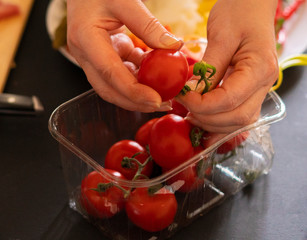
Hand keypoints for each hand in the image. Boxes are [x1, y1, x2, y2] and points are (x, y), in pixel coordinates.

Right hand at [66, 0, 182, 111]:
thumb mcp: (124, 0)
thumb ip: (148, 25)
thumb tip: (174, 46)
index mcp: (86, 39)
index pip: (110, 73)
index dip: (133, 91)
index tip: (156, 100)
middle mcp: (85, 54)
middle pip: (108, 88)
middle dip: (135, 102)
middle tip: (161, 104)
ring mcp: (92, 57)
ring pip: (114, 85)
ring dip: (137, 93)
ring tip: (162, 95)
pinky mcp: (102, 55)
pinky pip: (121, 72)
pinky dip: (138, 76)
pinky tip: (154, 76)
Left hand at [176, 0, 278, 132]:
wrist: (253, 4)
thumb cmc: (240, 12)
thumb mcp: (221, 36)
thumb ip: (208, 68)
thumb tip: (191, 93)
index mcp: (260, 68)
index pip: (229, 100)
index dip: (202, 105)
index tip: (183, 97)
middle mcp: (264, 84)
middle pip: (237, 118)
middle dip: (206, 118)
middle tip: (185, 108)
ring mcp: (259, 90)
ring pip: (239, 122)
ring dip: (212, 123)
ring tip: (191, 114)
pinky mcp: (249, 91)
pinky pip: (237, 115)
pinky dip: (219, 121)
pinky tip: (202, 119)